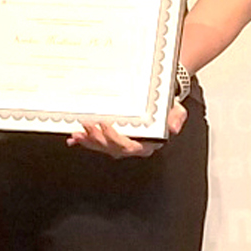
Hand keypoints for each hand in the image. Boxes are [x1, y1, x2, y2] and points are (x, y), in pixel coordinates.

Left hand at [67, 101, 186, 159]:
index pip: (128, 147)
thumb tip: (173, 128)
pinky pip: (97, 142)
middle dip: (96, 139)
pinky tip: (73, 139)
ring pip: (101, 147)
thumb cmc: (168, 108)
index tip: (105, 123)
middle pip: (111, 148)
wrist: (159, 102)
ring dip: (88, 141)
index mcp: (146, 144)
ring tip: (76, 134)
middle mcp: (131, 147)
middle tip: (86, 124)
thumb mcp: (177, 112)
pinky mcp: (111, 137)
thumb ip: (176, 119)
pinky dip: (85, 141)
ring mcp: (120, 143)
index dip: (114, 138)